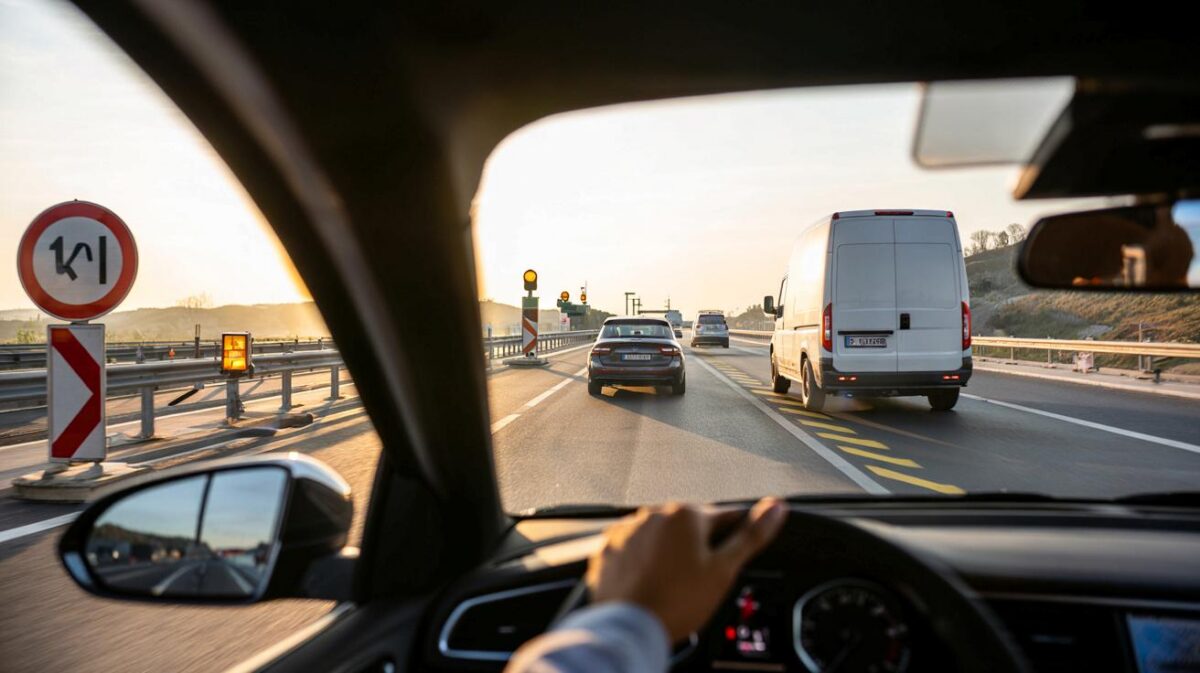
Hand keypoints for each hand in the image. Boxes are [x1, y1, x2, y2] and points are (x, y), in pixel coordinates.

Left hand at [586, 497, 786, 642]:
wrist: (629, 627)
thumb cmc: (678, 602)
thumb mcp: (724, 570)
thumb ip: (752, 535)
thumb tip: (777, 507)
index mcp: (687, 514)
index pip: (725, 518)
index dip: (734, 538)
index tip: (730, 555)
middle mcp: (654, 513)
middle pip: (689, 528)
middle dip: (697, 549)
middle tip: (698, 581)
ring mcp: (628, 529)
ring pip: (660, 538)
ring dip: (668, 553)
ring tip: (671, 585)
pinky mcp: (608, 547)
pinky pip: (633, 548)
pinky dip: (642, 562)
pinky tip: (649, 583)